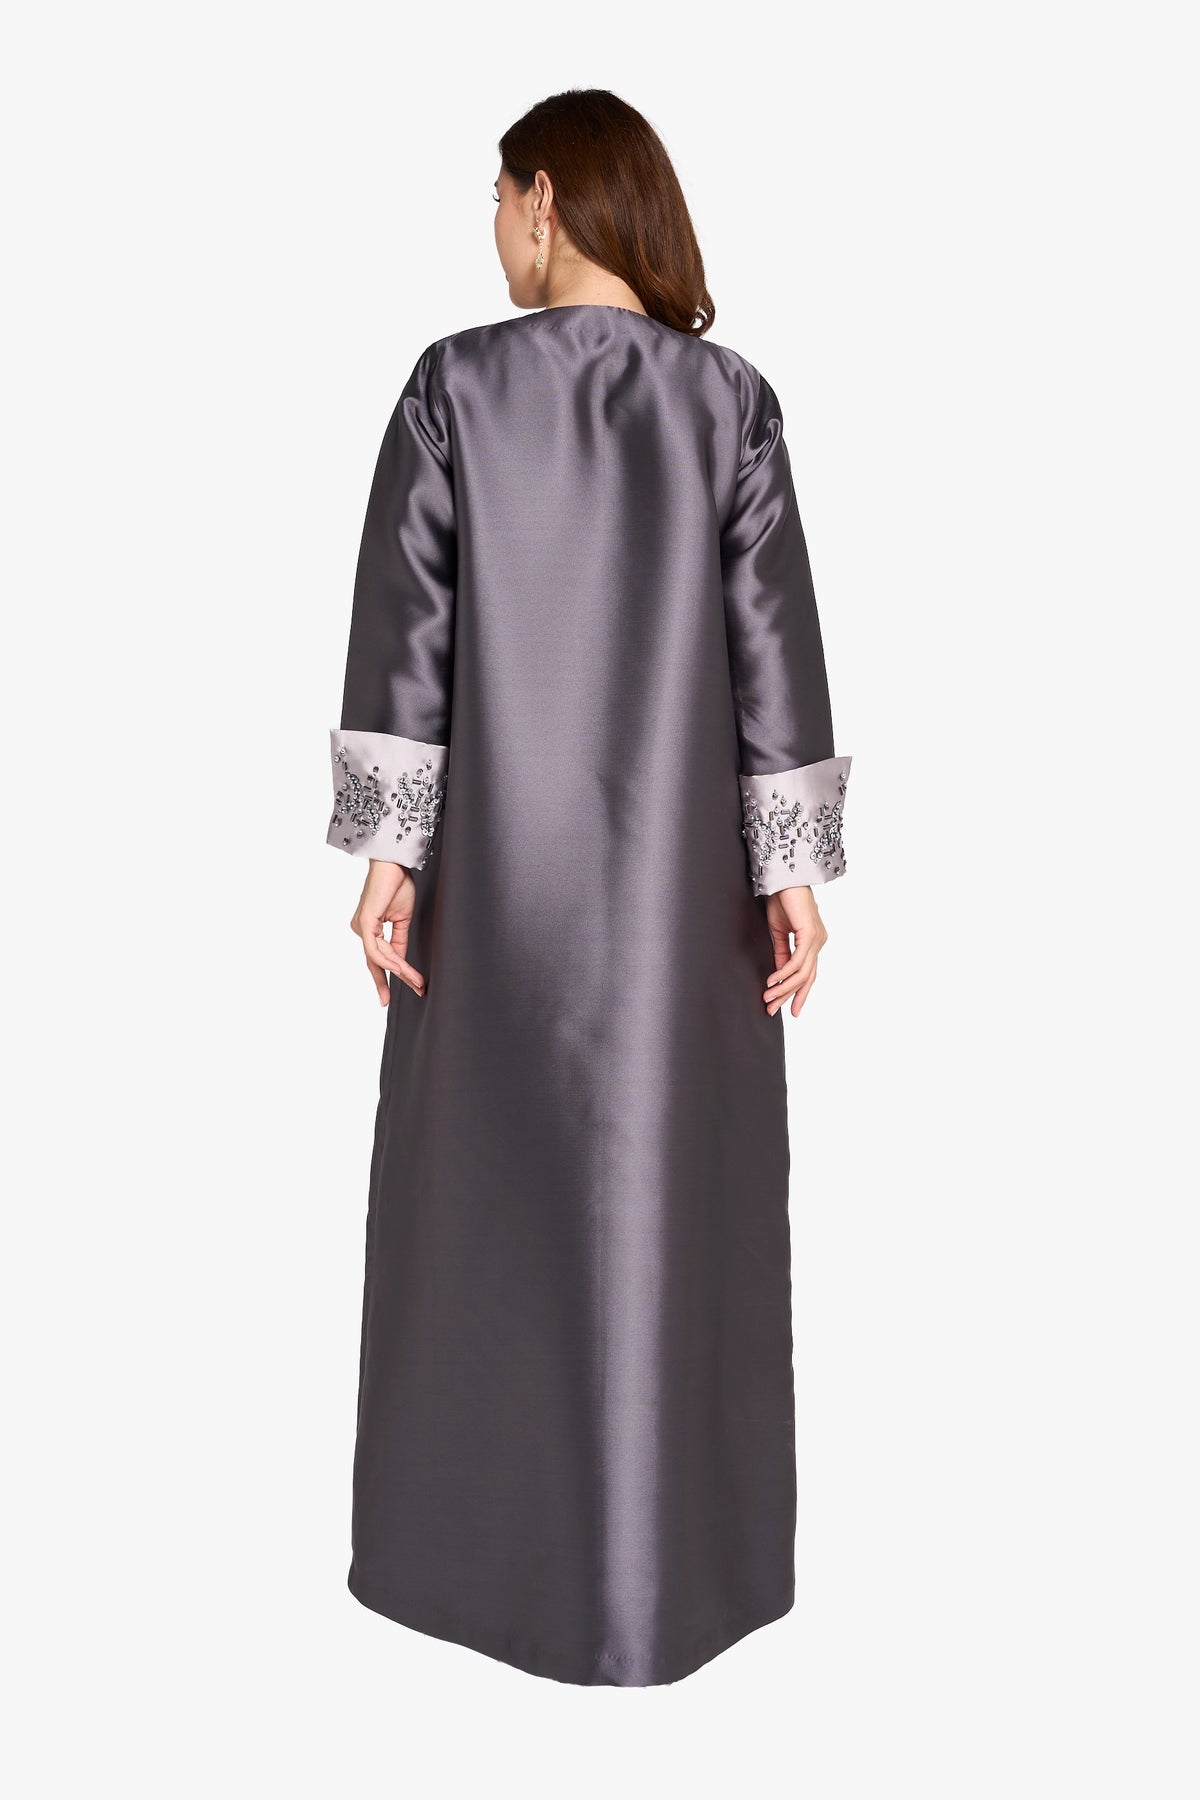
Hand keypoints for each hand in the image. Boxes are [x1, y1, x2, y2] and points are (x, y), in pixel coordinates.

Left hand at [350, 859, 425, 1005]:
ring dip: (400, 972)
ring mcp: (361, 927)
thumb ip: (399, 941)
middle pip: (375, 963)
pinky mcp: (365, 923)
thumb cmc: (397, 884)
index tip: (395, 994)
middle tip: (395, 1000)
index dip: (388, 976)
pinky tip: (403, 970)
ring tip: (416, 982)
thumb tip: (402, 962)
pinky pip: (377, 950)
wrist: (394, 864)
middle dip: (387, 983)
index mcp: (368, 929)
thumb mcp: (403, 919)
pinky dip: (392, 961)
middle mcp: (361, 930)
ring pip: (380, 959)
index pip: (378, 958)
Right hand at [762, 885, 827, 1017]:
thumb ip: (782, 953)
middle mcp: (819, 942)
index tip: (784, 1008)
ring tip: (768, 998)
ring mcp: (817, 939)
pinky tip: (773, 981)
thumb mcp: (779, 932)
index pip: (806, 974)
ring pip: (802, 973)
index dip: (796, 992)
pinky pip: (797, 961)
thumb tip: (779, 975)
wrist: (785, 878)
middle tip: (772, 1010)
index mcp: (813, 942)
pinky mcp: (810, 935)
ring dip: (784, 988)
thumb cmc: (782, 899)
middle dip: (789, 996)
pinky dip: (784, 973)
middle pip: (806, 978)